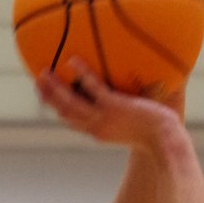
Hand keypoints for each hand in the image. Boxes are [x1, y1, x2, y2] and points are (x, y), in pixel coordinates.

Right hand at [36, 59, 180, 148]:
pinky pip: (93, 88)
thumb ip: (129, 113)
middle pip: (64, 113)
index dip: (58, 108)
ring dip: (54, 89)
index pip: (73, 121)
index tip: (48, 97)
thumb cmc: (158, 134)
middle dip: (49, 98)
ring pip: (71, 103)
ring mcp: (103, 118)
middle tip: (37, 82)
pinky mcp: (115, 107)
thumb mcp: (136, 126)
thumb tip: (135, 91)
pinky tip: (73, 60)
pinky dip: (82, 74)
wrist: (166, 141)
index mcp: (98, 132)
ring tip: (43, 73)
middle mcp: (96, 127)